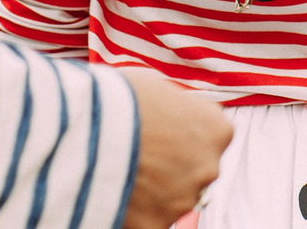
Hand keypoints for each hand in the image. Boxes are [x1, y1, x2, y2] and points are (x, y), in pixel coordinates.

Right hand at [120, 69, 230, 228]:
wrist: (88, 126)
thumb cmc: (121, 97)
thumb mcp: (161, 91)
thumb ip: (178, 111)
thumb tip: (170, 119)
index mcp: (218, 130)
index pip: (209, 140)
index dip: (181, 138)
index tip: (160, 137)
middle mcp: (209, 167)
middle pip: (194, 172)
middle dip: (171, 168)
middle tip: (140, 157)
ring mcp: (184, 199)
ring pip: (172, 199)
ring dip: (154, 192)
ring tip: (122, 172)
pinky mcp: (156, 224)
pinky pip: (149, 220)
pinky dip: (135, 213)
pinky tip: (116, 192)